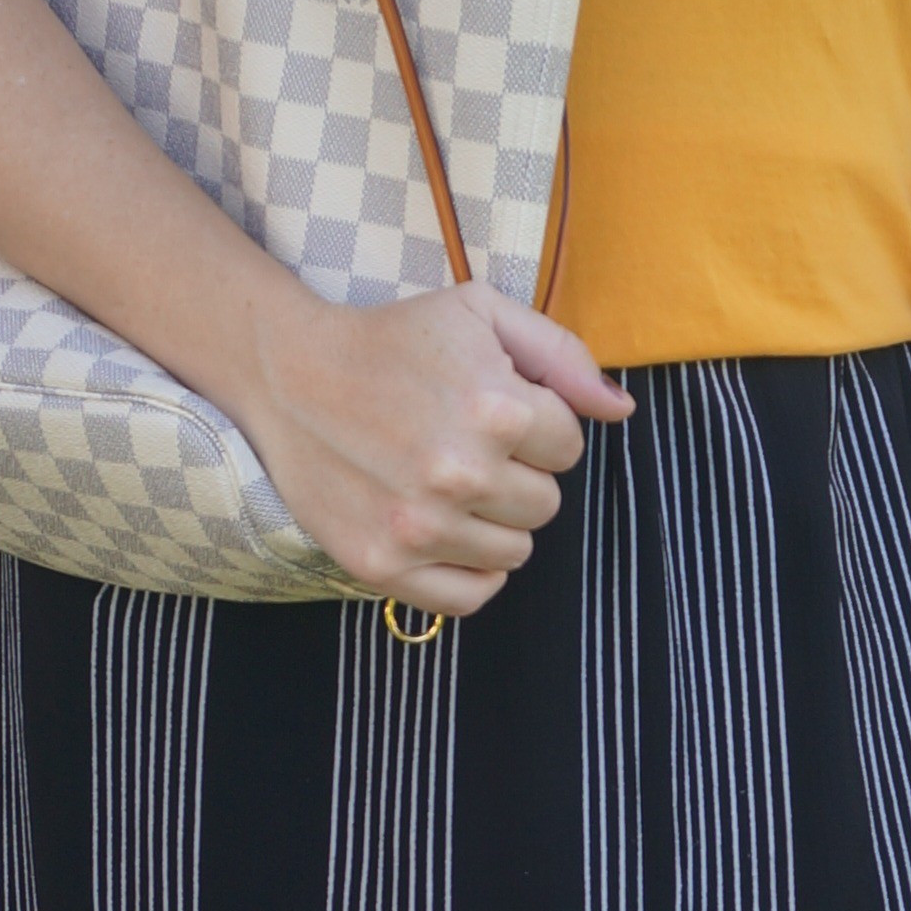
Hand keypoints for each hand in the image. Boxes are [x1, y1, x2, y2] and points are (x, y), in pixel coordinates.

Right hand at [239, 285, 630, 616]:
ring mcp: (419, 525)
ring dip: (494, 522)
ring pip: (515, 552)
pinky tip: (449, 534)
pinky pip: (470, 597)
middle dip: (518, 475)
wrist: (288, 375)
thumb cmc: (393, 340)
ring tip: (449, 484)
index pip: (569, 447)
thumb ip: (561, 355)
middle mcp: (460, 472)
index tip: (495, 412)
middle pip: (546, 504)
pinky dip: (471, 572)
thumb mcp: (481, 313)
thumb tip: (621, 410)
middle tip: (466, 447)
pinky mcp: (382, 564)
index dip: (539, 427)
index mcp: (495, 408)